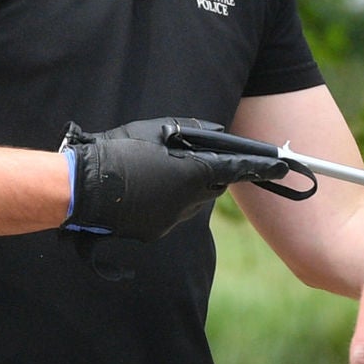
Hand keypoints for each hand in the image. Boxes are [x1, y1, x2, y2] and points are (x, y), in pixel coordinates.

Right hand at [63, 118, 313, 240]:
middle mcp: (187, 203)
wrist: (82, 188)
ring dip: (188, 188)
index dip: (260, 168)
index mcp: (191, 174)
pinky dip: (167, 202)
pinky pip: (172, 215)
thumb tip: (215, 132)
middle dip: (213, 174)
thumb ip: (189, 130)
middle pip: (215, 187)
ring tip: (160, 171)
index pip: (235, 170)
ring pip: (194, 203)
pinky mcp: (155, 232)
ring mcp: (171, 221)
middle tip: (196, 159)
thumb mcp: (154, 131)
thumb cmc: (117, 151)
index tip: (281, 168)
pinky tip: (144, 189)